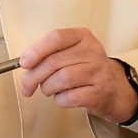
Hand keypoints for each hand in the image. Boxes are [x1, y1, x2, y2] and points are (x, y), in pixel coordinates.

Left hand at [17, 27, 137, 123]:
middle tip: (27, 85)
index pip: (56, 37)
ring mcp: (99, 72)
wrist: (114, 90)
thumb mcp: (70, 53)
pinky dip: (59, 100)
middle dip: (34, 76)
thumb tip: (24, 63)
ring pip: (61, 79)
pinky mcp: (100, 93)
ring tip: (48, 89)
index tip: (24, 62)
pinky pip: (70, 97)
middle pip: (54, 61)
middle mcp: (93, 51)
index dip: (36, 50)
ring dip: (47, 88)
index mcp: (82, 36)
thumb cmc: (84, 70)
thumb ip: (48, 54)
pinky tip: (61, 98)